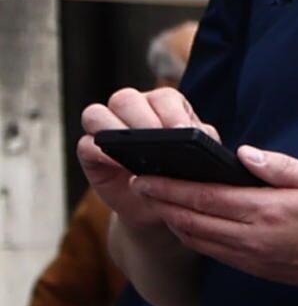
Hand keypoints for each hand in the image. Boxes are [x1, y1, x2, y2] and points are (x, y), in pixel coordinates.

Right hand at [72, 84, 205, 224]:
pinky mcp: (89, 152)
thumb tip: (203, 135)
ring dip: (116, 130)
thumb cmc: (182, 177)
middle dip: (142, 119)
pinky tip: (118, 163)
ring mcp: (105, 129)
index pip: (162, 97)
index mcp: (163, 107)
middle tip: (158, 140)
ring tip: (136, 150)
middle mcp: (130, 111)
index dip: (171, 111)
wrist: (160, 207)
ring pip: (97, 114)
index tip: (182, 130)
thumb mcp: (200, 160)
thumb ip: (203, 143)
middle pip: (125, 99)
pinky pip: (86, 144)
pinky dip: (100, 152)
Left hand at [84, 109, 297, 290]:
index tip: (144, 176)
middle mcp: (255, 239)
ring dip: (175, 222)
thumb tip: (242, 154)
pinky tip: (191, 225)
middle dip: (162, 202)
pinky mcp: (261, 270)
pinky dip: (196, 238)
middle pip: (192, 220)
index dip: (169, 187)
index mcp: (269, 211)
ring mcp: (256, 259)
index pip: (204, 197)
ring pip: (199, 240)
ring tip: (160, 203)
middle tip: (140, 186)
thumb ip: (280, 166)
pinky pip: (216, 254)